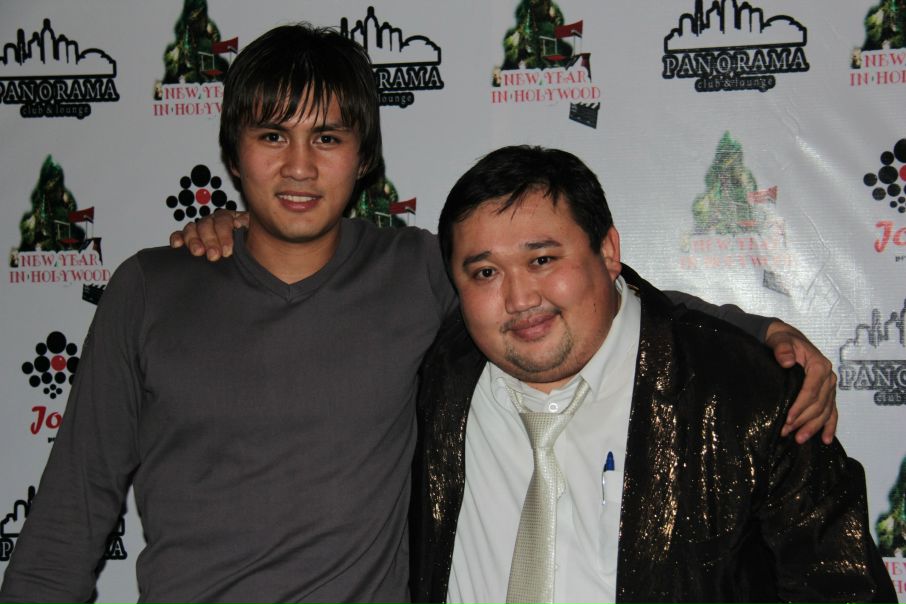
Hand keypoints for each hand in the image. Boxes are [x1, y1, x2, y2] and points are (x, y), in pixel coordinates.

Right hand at [168, 210, 247, 260]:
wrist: (251, 252)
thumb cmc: (253, 243)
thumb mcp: (255, 233)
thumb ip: (249, 227)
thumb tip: (239, 223)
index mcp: (231, 217)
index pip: (224, 221)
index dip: (224, 235)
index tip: (228, 251)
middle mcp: (214, 221)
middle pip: (207, 225)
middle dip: (210, 241)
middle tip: (214, 256)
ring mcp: (202, 229)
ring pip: (192, 228)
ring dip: (193, 240)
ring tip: (198, 252)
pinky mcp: (191, 238)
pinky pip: (180, 234)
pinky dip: (178, 238)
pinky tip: (177, 245)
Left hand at [764, 321, 837, 444]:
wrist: (787, 339)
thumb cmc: (782, 340)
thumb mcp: (780, 340)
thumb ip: (783, 349)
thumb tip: (788, 362)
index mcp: (819, 365)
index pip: (811, 391)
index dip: (800, 406)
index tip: (787, 419)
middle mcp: (828, 378)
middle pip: (818, 404)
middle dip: (803, 420)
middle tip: (786, 432)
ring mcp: (829, 387)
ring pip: (825, 411)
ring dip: (813, 427)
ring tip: (799, 439)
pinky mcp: (827, 394)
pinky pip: (831, 412)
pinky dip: (830, 426)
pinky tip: (826, 440)